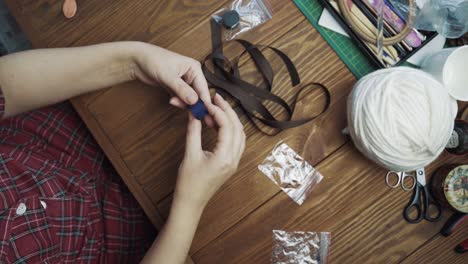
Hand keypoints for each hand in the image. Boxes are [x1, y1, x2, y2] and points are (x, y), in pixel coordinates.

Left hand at [130, 42, 213, 124]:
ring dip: (183, 103)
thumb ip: (182, 89)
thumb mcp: (168, 75)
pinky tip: (171, 100)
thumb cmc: (153, 60)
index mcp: (194, 68)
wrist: (137, 60)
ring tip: (173, 101)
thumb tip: (194, 101)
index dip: (204, 101)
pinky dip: (177, 102)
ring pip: (190, 98)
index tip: (203, 113)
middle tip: (189, 112)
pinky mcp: (176, 88)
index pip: (203, 88)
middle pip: (198, 94)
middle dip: (192, 103)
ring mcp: (184, 82)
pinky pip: (181, 99)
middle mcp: (191, 75)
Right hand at [174, 94, 245, 208]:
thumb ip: (194, 131)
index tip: (208, 102)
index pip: (227, 127)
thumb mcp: (189, 155)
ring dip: (231, 119)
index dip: (218, 111)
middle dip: (228, 111)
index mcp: (224, 157)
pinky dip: (232, 129)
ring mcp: (234, 162)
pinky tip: (222, 124)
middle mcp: (233, 159)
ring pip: (240, 135)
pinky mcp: (232, 164)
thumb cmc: (189, 183)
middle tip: (217, 98)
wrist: (191, 203)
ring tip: (219, 108)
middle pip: (237, 128)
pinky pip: (238, 142)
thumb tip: (195, 113)